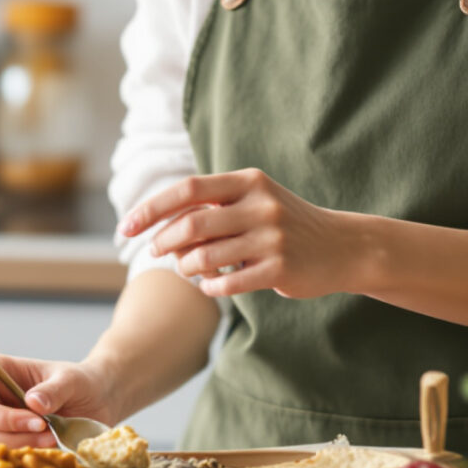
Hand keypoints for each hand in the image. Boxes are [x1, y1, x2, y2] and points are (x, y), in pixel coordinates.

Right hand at [0, 353, 116, 447]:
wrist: (87, 400)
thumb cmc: (74, 382)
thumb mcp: (72, 381)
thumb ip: (54, 389)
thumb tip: (33, 402)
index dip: (3, 419)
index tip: (40, 424)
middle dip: (15, 438)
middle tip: (51, 436)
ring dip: (18, 449)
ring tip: (51, 440)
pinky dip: (16, 459)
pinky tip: (41, 449)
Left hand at [120, 168, 380, 300]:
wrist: (342, 246)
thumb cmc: (284, 224)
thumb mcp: (252, 202)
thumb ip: (211, 210)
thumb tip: (159, 231)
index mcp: (248, 181)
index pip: (187, 190)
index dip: (151, 209)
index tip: (126, 227)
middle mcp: (260, 204)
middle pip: (191, 226)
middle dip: (164, 242)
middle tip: (157, 252)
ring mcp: (272, 237)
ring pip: (205, 257)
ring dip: (186, 267)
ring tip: (189, 269)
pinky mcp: (280, 269)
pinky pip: (227, 283)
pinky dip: (209, 286)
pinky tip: (211, 284)